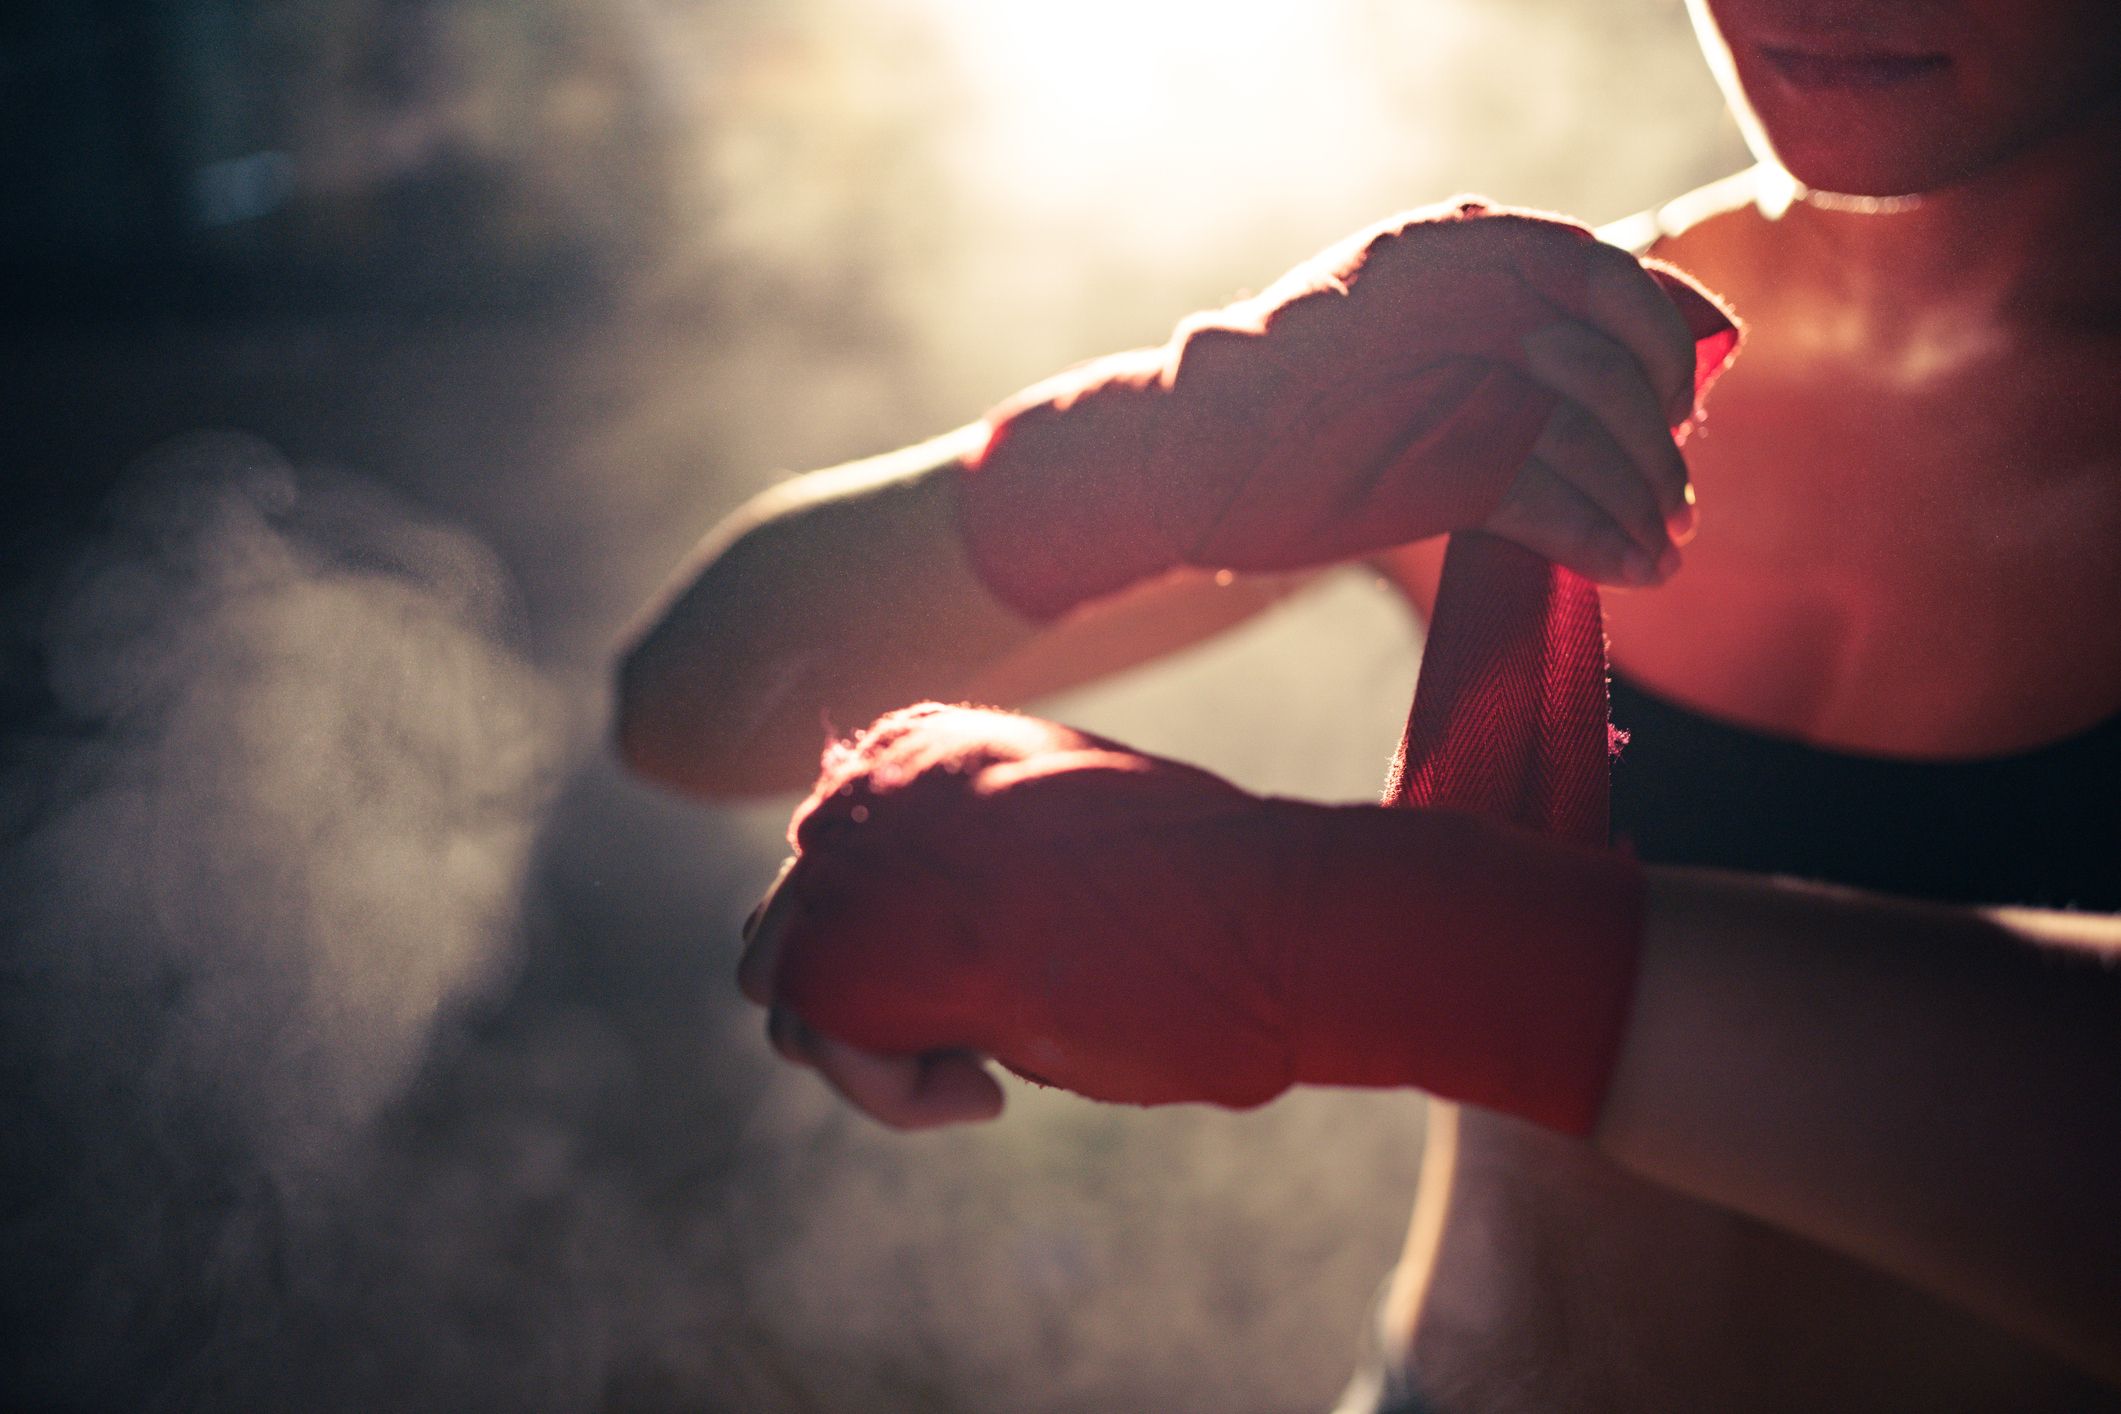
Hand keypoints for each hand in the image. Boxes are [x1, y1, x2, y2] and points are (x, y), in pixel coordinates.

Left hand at [739, 703, 1645, 1133]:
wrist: (1287, 918)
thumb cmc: (1213, 894)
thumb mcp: (1064, 840)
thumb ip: (964, 861)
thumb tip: (884, 943)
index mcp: (926, 742)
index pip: (826, 868)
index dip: (888, 950)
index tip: (979, 985)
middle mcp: (880, 780)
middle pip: (787, 926)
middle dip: (862, 1004)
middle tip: (970, 1043)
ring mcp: (873, 852)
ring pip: (783, 986)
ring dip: (872, 1054)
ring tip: (981, 1066)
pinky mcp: (881, 946)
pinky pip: (816, 1039)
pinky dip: (890, 1092)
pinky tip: (985, 1090)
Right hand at [955, 198, 1739, 620]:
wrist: (1183, 452)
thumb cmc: (1291, 403)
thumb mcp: (1397, 329)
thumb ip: (1483, 323)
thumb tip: (1606, 347)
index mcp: (1456, 246)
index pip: (1611, 270)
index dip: (1664, 335)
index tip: (1678, 400)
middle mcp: (1466, 293)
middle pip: (1617, 359)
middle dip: (1656, 436)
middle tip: (1673, 495)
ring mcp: (1454, 379)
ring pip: (1595, 436)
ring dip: (1644, 498)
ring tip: (1661, 547)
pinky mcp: (1443, 465)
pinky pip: (1559, 501)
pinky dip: (1608, 539)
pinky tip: (1633, 567)